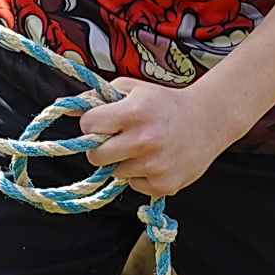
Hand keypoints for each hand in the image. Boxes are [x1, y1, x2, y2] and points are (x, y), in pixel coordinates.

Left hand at [80, 78, 236, 196]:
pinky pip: (134, 185)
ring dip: (121, 161)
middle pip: (95, 156)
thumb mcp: (132, 89)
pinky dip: (139, 175)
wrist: (208, 120)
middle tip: (115, 139)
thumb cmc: (165, 102)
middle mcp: (143, 140)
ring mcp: (154, 165)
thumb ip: (98, 97)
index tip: (101, 122)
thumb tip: (66, 107)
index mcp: (134, 112)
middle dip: (100, 147)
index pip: (89, 125)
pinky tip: (155, 160)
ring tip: (141, 147)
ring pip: (114, 171)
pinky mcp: (163, 185)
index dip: (92, 124)